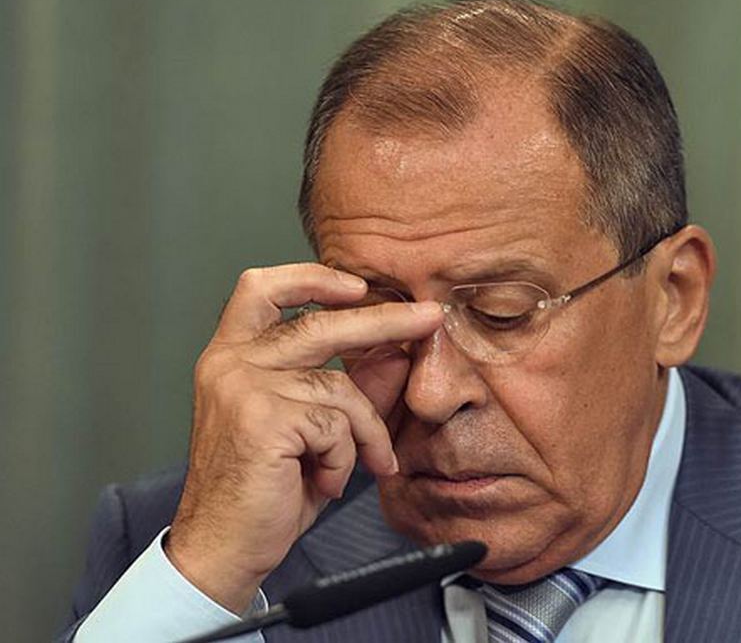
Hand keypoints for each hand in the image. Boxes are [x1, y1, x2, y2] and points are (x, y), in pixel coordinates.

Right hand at [165, 263, 442, 613]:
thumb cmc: (265, 489)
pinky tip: (328, 482)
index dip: (311, 278)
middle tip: (431, 318)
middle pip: (320, 323)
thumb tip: (397, 351)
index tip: (357, 287)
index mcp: (231, 356)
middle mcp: (229, 363)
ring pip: (340, 388)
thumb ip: (352, 387)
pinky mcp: (263, 420)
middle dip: (385, 321)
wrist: (224, 547)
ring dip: (367, 431)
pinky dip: (345, 459)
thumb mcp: (314, 430)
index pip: (260, 289)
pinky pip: (336, 426)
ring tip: (370, 462)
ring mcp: (243, 388)